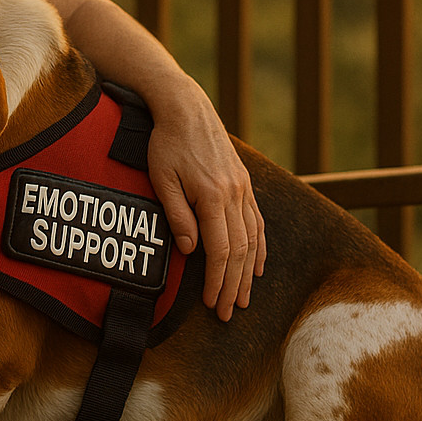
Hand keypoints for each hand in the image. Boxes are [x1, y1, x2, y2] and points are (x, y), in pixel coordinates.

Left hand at [145, 78, 265, 318]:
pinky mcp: (243, 183)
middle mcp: (234, 194)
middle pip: (241, 250)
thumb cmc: (166, 144)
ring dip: (249, 273)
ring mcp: (243, 188)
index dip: (218, 281)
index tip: (213, 303)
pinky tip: (258, 266)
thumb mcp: (162, 179)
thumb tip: (190, 251)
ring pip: (253, 239)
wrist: (186, 108)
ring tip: (244, 298)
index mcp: (213, 196)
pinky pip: (257, 222)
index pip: (221, 250)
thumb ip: (177, 215)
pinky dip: (260, 247)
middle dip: (235, 285)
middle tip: (228, 312)